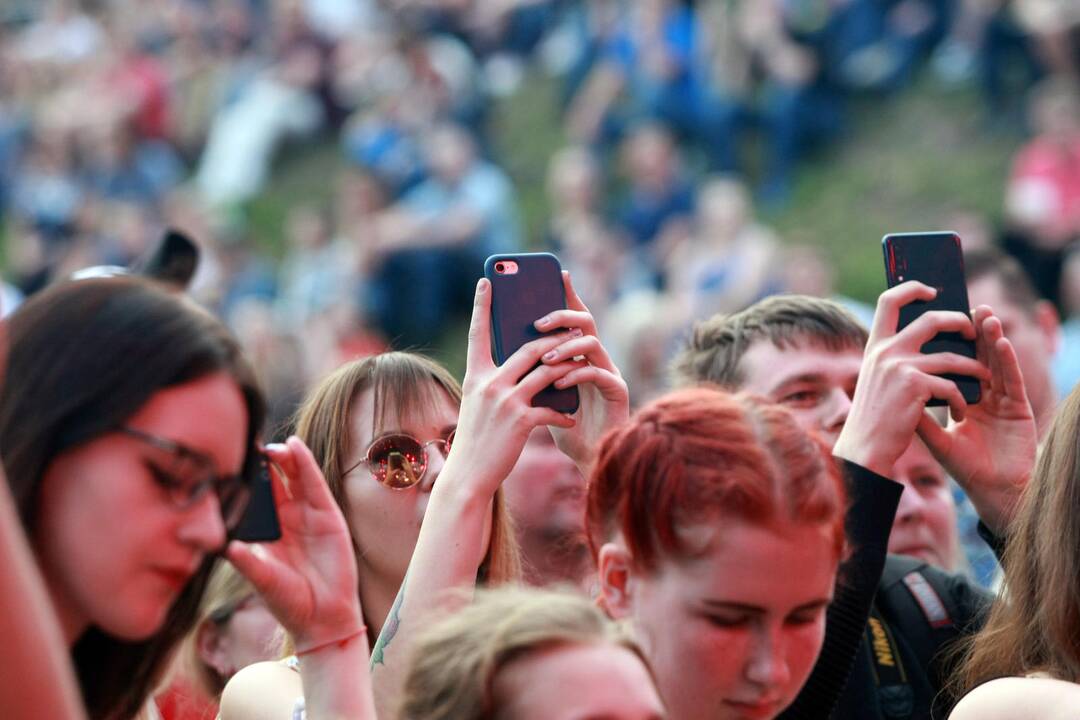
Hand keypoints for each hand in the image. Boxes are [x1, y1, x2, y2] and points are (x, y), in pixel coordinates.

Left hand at [225, 437, 363, 650]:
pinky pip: (315, 484)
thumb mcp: (264, 581)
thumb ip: (248, 563)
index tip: (230, 459)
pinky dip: (306, 464)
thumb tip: (227, 547)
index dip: (246, 479)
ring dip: (284, 458)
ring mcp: (309, 516)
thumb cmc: (290, 603)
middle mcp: (288, 520)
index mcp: (268, 532)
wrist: (322, 619)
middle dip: (264, 463)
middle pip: (275, 481)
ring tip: (271, 444)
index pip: (255, 498)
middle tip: (250, 445)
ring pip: (295, 477)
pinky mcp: (328, 516)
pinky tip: (295, 447)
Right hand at [443, 278, 582, 496]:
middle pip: (529, 348)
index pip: (477, 333)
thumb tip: (525, 365)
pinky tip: (570, 417)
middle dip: (555, 338)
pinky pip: (552, 407)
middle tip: (573, 330)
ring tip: (583, 363)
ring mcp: (505, 401)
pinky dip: (563, 412)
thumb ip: (495, 382)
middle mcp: (489, 383)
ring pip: (547, 372)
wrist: (469, 475)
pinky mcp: (521, 420)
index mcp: (475, 375)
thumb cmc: (477, 440)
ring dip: (569, 367)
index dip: (481, 305)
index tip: (486, 280)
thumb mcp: (479, 404)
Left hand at [536, 272, 629, 472]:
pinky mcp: (617, 391)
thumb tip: (499, 343)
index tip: (557, 273)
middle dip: (561, 316)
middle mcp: (597, 357)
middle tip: (536, 321)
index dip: (568, 294)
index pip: (573, 317)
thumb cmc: (561, 424)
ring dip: (565, 348)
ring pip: (591, 343)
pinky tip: (559, 382)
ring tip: (543, 358)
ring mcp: (609, 372)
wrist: (586, 457)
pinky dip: (576, 374)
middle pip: (584, 322)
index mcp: (578, 354)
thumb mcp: (540, 392)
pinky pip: (598, 373)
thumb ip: (529, 369)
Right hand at [833, 281, 990, 475]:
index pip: (889, 300)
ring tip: (984, 378)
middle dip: (959, 322)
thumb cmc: (875, 416)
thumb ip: (893, 356)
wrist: (865, 447)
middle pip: (931, 319)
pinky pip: (951, 385)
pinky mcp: (915, 385)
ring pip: (951, 356)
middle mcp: (886, 350)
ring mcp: (899, 366)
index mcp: (875, 345)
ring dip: (973, 368)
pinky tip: (962, 412)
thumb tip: (926, 337)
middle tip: (973, 332)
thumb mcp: (877, 378)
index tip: (932, 290)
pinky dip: (961, 400)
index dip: (912, 289)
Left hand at [916, 306, 1036, 532]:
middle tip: (965, 306)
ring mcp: (1004, 400)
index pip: (957, 364)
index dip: (952, 344)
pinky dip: (1007, 362)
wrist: (993, 492)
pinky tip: (1000, 344)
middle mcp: (986, 395)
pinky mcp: (1019, 409)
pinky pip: (1013, 381)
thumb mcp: (935, 438)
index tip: (939, 322)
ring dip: (991, 339)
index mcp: (966, 399)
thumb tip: (891, 391)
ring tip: (983, 315)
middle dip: (973, 332)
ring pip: (997, 363)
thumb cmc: (966, 468)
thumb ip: (918, 414)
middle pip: (978, 357)